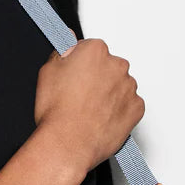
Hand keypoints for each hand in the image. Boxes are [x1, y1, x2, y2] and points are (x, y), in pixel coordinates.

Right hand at [33, 38, 144, 180]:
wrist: (67, 145)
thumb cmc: (57, 113)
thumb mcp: (48, 72)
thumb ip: (62, 51)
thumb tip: (69, 39)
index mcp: (96, 51)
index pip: (92, 50)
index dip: (81, 66)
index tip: (75, 79)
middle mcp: (117, 65)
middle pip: (109, 67)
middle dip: (98, 79)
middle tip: (81, 98)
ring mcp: (129, 87)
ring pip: (121, 87)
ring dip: (110, 96)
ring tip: (90, 113)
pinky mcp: (136, 108)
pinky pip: (130, 106)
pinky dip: (120, 112)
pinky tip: (102, 120)